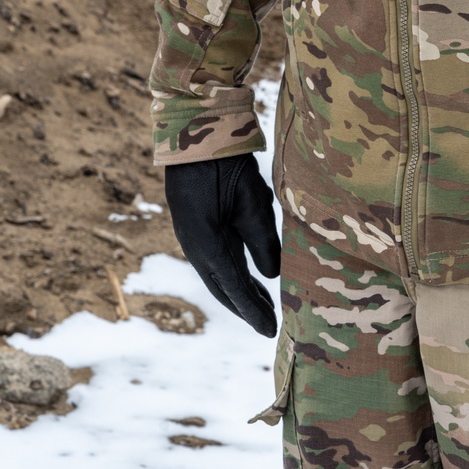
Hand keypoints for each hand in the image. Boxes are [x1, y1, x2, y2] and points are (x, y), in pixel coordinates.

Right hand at [165, 155, 280, 336]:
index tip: (270, 330)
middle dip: (247, 308)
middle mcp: (198, 248)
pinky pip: (219, 259)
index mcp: (207, 245)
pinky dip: (235, 274)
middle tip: (270, 325)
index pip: (234, 288)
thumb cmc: (224, 167)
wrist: (196, 139)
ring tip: (263, 307)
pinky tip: (248, 277)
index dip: (253, 311)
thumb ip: (262, 239)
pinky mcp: (201, 228)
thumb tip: (272, 275)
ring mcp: (196, 239)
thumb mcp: (251, 202)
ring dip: (241, 292)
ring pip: (221, 276)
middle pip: (225, 288)